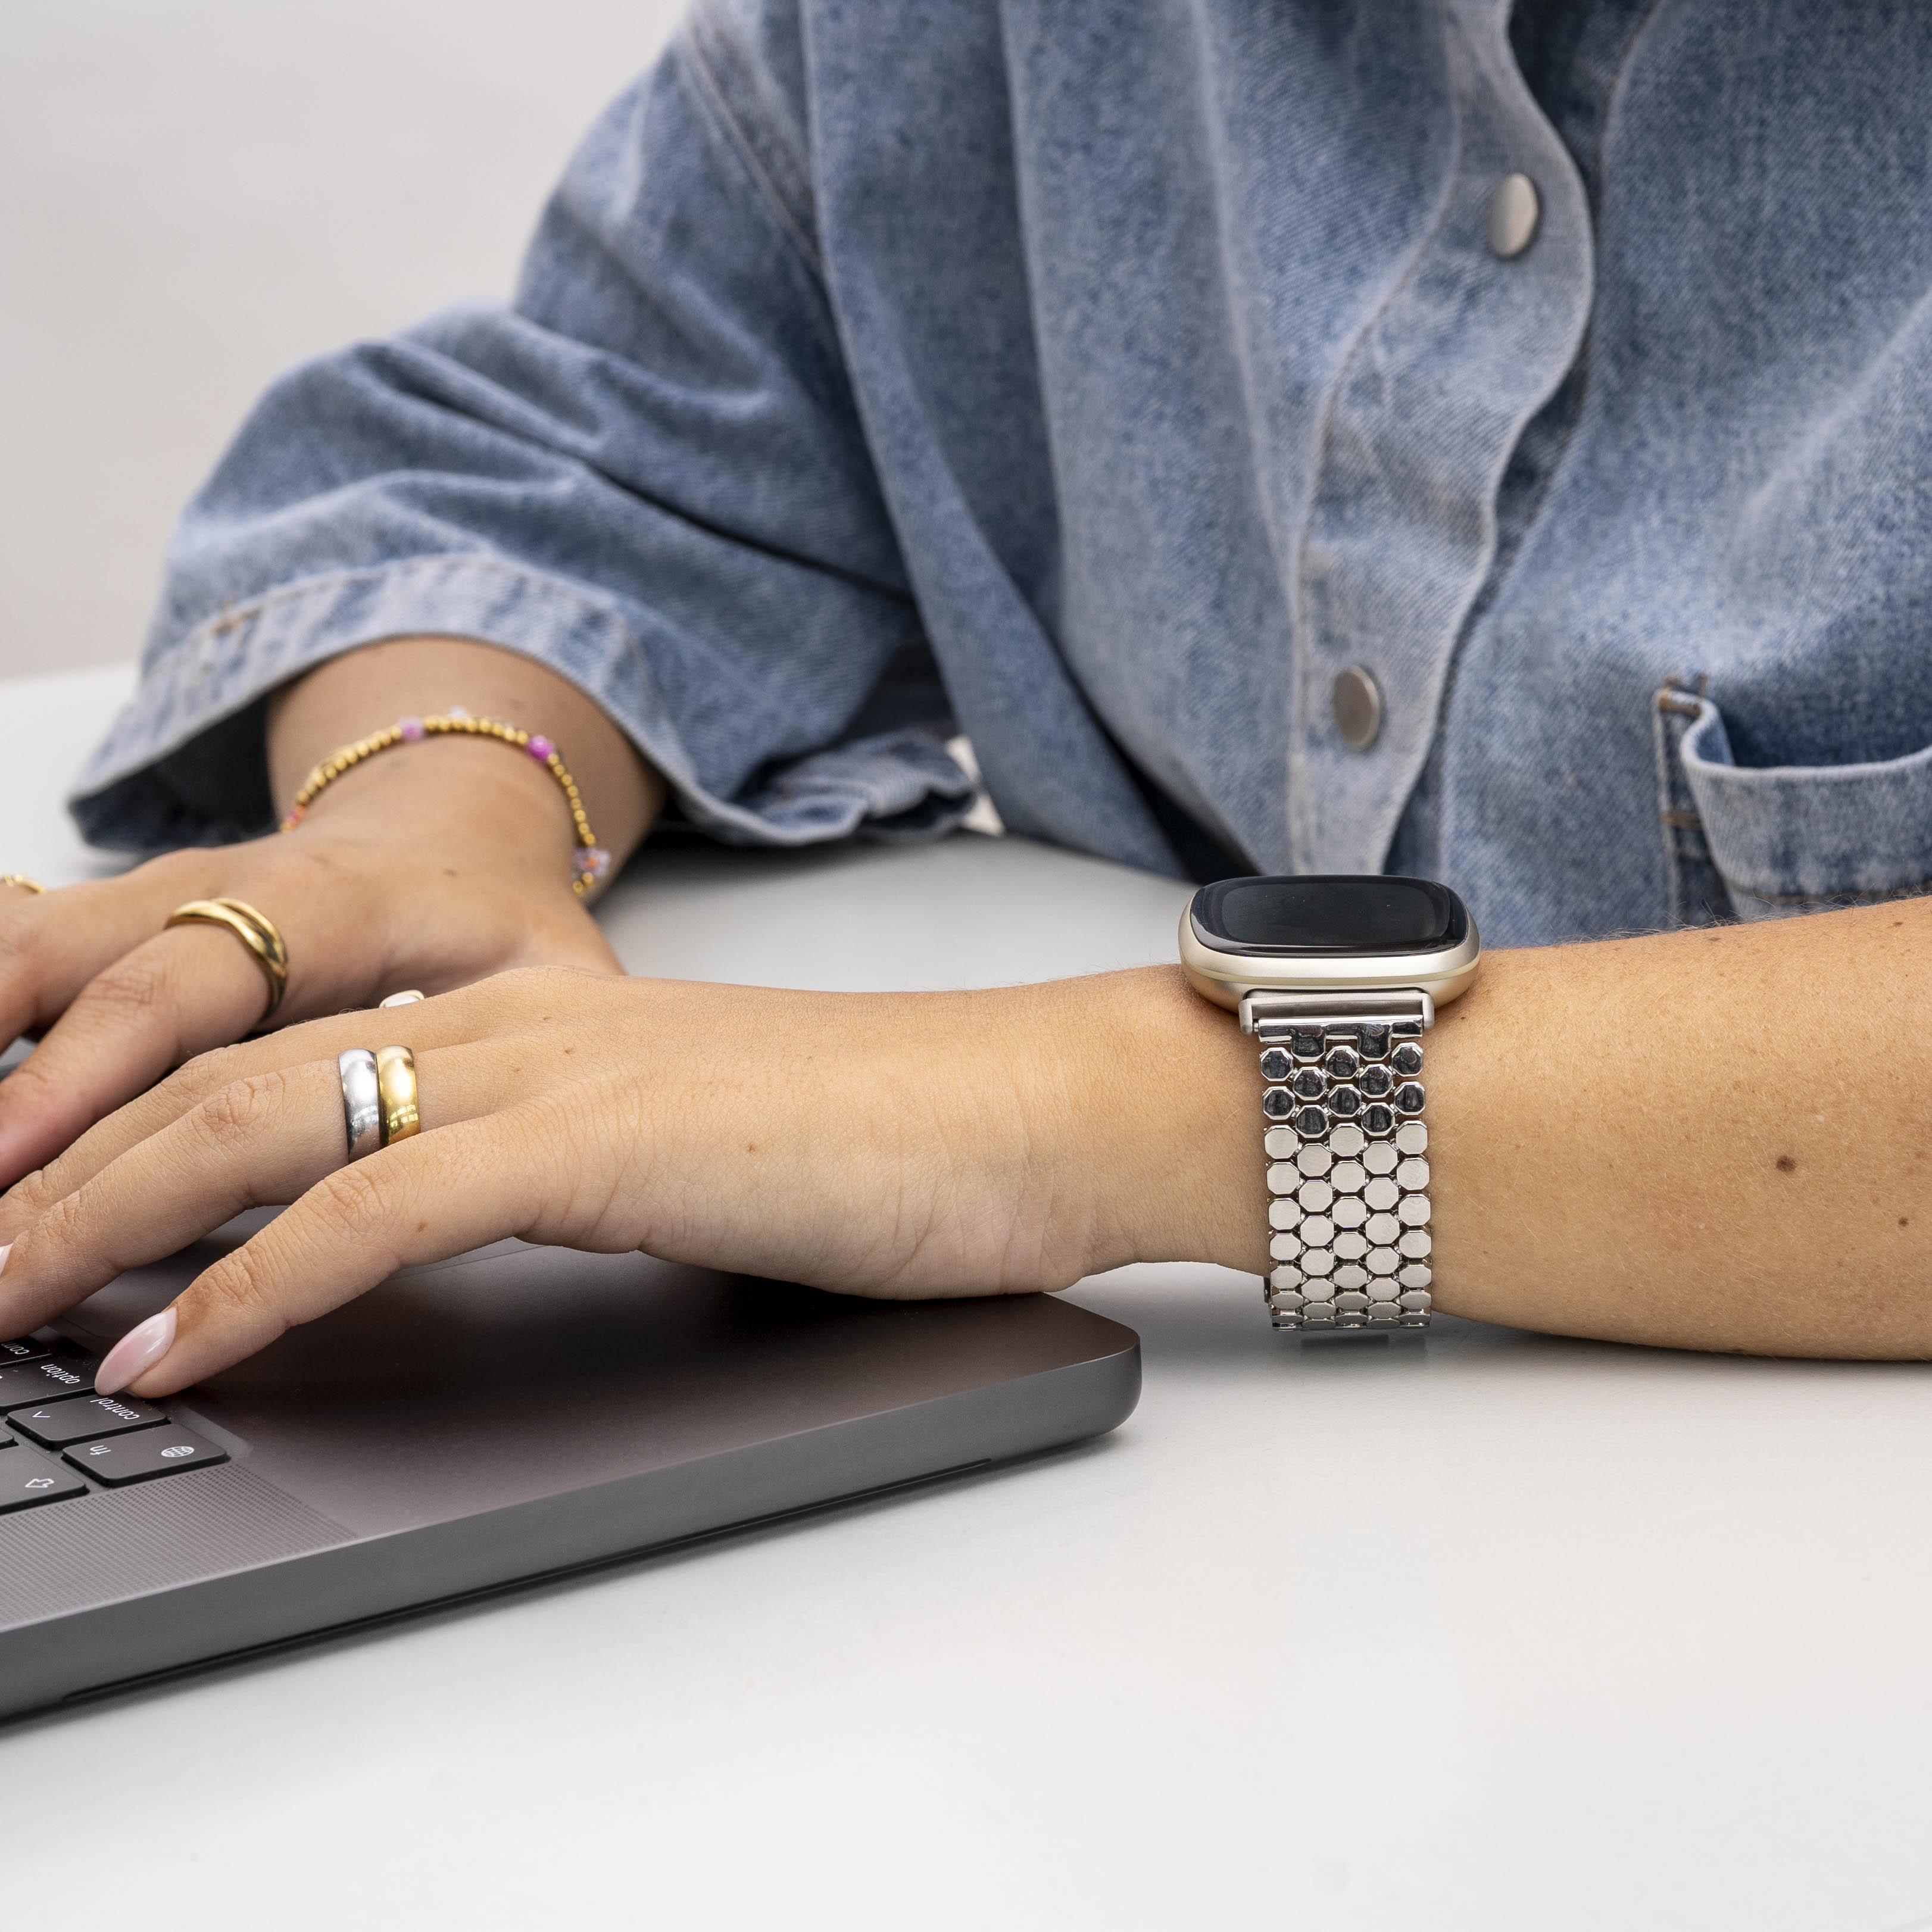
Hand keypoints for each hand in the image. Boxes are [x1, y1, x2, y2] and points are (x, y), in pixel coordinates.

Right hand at [0, 635, 659, 1187]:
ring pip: (28, 954)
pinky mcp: (130, 911)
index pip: (180, 990)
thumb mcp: (552, 965)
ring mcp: (163, 894)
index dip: (94, 1081)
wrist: (455, 818)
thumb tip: (562, 1138)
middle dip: (12, 1122)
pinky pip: (22, 938)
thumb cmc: (498, 909)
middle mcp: (221, 889)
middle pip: (84, 995)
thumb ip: (547, 1034)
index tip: (28, 1176)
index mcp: (322, 902)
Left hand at [0, 966, 1250, 1395]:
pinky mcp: (600, 1141)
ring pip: (259, 1128)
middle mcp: (513, 1022)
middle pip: (221, 1079)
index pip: (273, 1058)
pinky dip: (248, 1283)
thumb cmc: (883, 1147)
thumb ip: (557, 1170)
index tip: (30, 1205)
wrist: (1029, 1110)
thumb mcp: (681, 1153)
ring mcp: (553, 1069)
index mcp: (527, 1018)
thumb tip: (445, 1238)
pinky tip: (166, 1349)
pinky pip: (373, 1209)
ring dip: (92, 1223)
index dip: (123, 1125)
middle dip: (50, 1168)